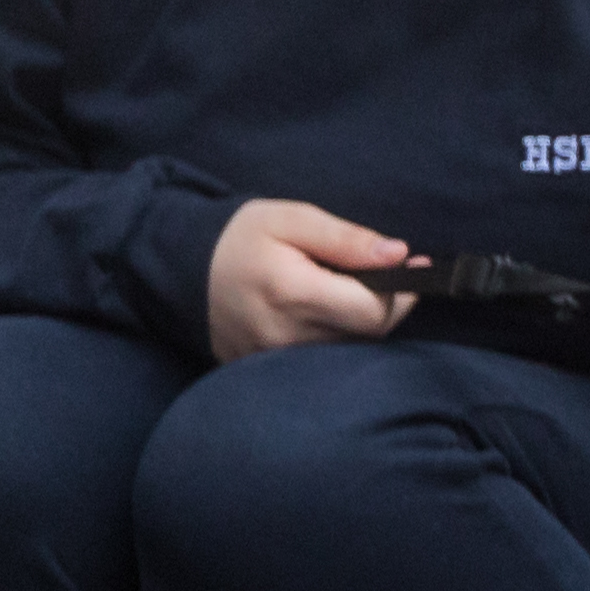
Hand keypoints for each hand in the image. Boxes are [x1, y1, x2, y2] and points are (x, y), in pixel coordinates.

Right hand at [209, 198, 412, 358]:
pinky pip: (323, 360)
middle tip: (386, 274)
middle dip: (387, 304)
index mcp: (292, 293)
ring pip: (349, 349)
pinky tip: (327, 312)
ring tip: (349, 289)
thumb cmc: (238, 238)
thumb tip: (398, 254)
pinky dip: (337, 337)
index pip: (374, 312)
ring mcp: (275, 359)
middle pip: (367, 334)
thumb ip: (347, 238)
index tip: (410, 266)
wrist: (179, 268)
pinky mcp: (267, 370)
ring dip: (361, 321)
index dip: (401, 291)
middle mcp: (285, 335)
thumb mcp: (291, 220)